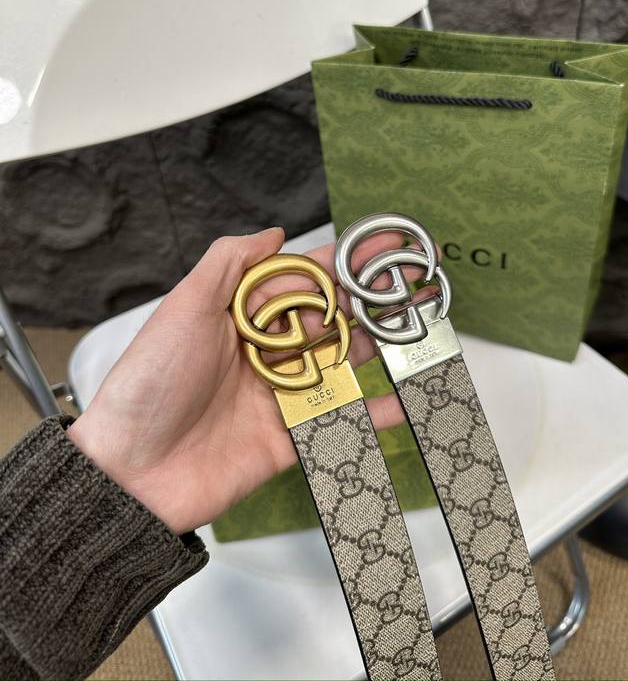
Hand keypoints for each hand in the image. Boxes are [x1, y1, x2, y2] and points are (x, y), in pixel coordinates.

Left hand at [67, 228, 406, 534]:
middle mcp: (264, 352)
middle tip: (416, 284)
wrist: (131, 472)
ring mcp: (279, 396)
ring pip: (340, 365)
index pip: (302, 280)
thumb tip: (272, 234)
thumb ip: (229, 264)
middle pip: (329, 320)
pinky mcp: (288, 438)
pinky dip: (372, 415)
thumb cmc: (151, 383)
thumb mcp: (185, 308)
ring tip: (417, 330)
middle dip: (371, 301)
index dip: (343, 262)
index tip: (383, 244)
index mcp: (241, 318)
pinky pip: (338, 422)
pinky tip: (405, 402)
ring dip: (378, 347)